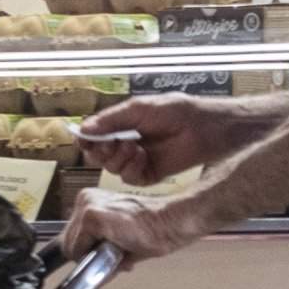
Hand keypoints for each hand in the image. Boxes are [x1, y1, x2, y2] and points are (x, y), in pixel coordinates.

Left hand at [59, 186, 198, 263]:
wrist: (168, 223)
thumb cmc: (151, 230)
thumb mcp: (117, 237)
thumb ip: (98, 246)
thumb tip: (88, 267)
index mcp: (90, 201)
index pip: (71, 236)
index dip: (88, 252)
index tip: (107, 253)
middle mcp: (84, 199)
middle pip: (68, 242)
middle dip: (89, 255)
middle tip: (114, 253)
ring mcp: (86, 206)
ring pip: (72, 248)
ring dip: (93, 257)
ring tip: (118, 249)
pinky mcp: (91, 217)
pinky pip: (80, 250)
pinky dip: (96, 258)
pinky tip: (117, 249)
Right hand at [78, 93, 242, 182]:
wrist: (204, 129)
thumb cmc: (176, 112)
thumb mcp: (140, 109)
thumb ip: (112, 119)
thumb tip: (84, 128)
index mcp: (121, 126)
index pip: (93, 136)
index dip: (86, 139)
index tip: (84, 140)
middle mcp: (125, 144)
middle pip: (97, 155)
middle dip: (101, 151)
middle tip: (112, 144)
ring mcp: (136, 161)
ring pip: (110, 168)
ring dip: (118, 158)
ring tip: (134, 147)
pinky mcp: (148, 176)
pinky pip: (128, 179)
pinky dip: (131, 168)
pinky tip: (143, 157)